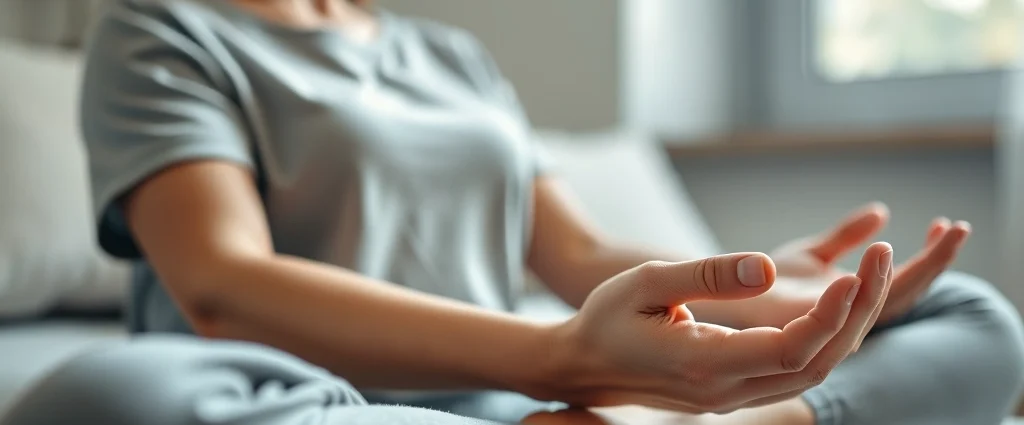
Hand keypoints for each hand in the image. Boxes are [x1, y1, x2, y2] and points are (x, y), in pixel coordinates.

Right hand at [546, 244, 891, 413]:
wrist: (583, 364)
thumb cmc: (608, 316)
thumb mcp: (647, 281)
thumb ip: (708, 275)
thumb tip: (769, 268)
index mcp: (704, 364)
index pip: (790, 350)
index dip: (832, 314)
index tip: (854, 272)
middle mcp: (725, 391)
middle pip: (817, 362)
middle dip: (858, 312)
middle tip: (881, 260)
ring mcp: (732, 397)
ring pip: (813, 370)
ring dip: (848, 325)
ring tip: (870, 274)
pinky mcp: (735, 391)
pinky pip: (796, 371)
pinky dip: (826, 337)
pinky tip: (838, 302)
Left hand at [761, 203, 969, 330]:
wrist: (728, 293)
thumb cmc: (766, 280)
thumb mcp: (813, 253)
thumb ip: (846, 236)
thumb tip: (882, 211)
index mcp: (855, 301)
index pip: (903, 282)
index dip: (930, 256)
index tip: (947, 223)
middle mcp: (852, 317)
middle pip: (906, 292)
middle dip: (936, 260)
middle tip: (958, 226)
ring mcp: (837, 324)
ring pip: (890, 299)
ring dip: (920, 266)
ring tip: (942, 231)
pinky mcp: (814, 326)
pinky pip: (855, 306)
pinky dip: (878, 281)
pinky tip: (886, 251)